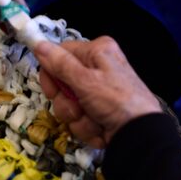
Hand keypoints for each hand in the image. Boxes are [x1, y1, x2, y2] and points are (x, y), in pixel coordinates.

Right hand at [34, 37, 161, 147]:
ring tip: (96, 121)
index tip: (52, 90)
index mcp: (96, 51)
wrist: (142, 136)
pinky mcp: (100, 111)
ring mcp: (98, 91)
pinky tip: (102, 130)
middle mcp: (97, 67)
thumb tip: (38, 43)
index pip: (59, 54)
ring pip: (69, 105)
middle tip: (79, 108)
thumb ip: (60, 64)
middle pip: (61, 82)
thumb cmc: (116, 101)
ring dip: (79, 118)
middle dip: (67, 102)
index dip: (52, 73)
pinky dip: (89, 128)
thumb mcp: (85, 81)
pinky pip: (81, 118)